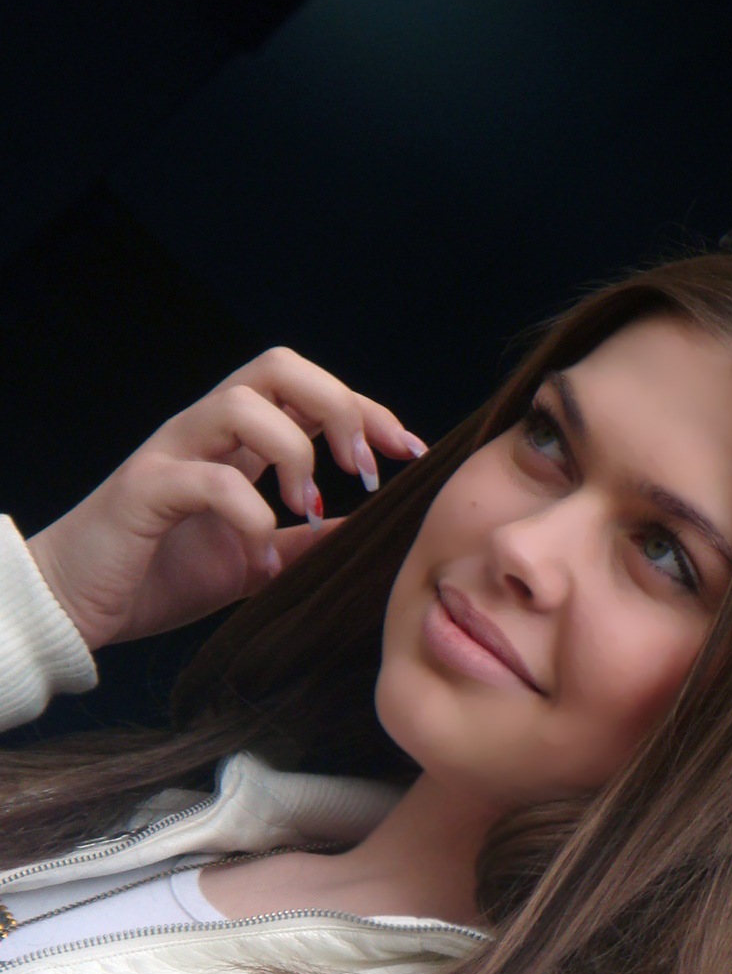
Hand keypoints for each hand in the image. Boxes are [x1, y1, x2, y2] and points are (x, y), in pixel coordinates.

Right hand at [24, 346, 426, 650]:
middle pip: (277, 367)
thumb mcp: (253, 562)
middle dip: (337, 405)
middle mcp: (204, 432)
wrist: (80, 607)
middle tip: (365, 468)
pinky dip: (249, 516)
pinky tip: (260, 561)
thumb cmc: (158, 576)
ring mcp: (171, 454)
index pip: (307, 394)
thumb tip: (365, 534)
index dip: (364, 409)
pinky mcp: (145, 490)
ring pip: (241, 403)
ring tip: (308, 510)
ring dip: (294, 452)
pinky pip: (208, 479)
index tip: (409, 451)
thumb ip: (303, 544)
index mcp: (234, 443)